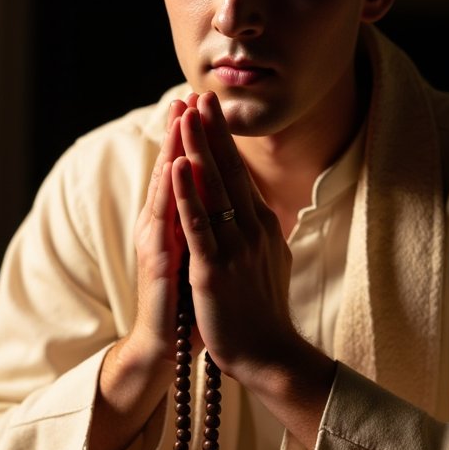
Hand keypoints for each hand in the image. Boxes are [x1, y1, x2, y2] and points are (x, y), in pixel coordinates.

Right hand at [126, 95, 194, 367]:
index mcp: (178, 224)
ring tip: (181, 114)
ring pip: (166, 185)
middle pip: (174, 170)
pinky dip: (172, 190)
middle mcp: (164, 226)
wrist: (169, 347)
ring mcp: (158, 240)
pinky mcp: (159, 259)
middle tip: (192, 94)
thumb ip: (211, 231)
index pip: (190, 174)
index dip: (198, 141)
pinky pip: (167, 219)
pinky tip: (175, 164)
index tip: (207, 107)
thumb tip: (232, 208)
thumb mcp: (206, 259)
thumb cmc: (191, 304)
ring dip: (174, 147)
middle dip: (185, 131)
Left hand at [170, 92, 298, 383]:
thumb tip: (261, 212)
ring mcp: (235, 247)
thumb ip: (262, 233)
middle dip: (212, 131)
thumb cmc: (265, 312)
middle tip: (200, 94)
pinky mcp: (215, 269)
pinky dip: (187, 194)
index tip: (212, 110)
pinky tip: (177, 167)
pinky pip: (199, 224)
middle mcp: (252, 229)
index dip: (224, 139)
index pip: (240, 173)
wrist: (269, 355)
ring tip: (184, 116)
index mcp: (262, 226)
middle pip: (228, 170)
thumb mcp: (270, 262)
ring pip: (213, 189)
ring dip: (197, 149)